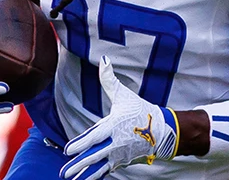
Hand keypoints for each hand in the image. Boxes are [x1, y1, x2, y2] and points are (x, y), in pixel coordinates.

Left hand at [61, 59, 178, 179]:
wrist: (163, 130)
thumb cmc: (140, 110)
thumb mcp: (124, 94)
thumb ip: (109, 79)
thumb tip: (103, 60)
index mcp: (115, 125)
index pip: (95, 136)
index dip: (81, 143)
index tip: (68, 150)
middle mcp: (116, 142)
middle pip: (95, 155)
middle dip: (79, 164)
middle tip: (65, 172)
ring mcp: (120, 153)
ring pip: (99, 166)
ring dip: (84, 174)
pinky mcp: (122, 160)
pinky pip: (106, 169)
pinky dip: (95, 175)